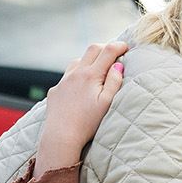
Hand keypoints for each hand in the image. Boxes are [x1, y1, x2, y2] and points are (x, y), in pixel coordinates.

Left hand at [35, 42, 126, 172]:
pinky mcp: (55, 91)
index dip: (119, 46)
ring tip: (97, 69)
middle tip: (115, 53)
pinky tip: (80, 86)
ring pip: (78, 61)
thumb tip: (118, 65)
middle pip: (92, 49)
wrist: (60, 136)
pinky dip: (77, 75)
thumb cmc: (87, 123)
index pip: (108, 51)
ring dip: (89, 60)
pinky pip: (67, 76)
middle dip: (105, 48)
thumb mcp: (107, 103)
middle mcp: (75, 74)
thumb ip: (114, 82)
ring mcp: (63, 81)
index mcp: (90, 75)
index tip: (126, 47)